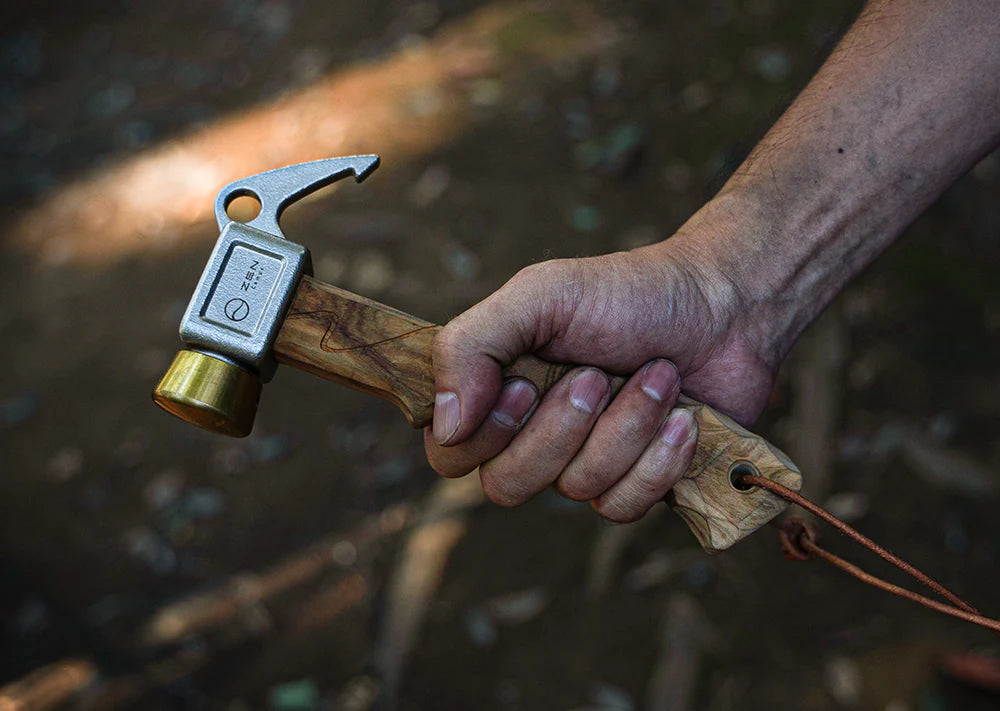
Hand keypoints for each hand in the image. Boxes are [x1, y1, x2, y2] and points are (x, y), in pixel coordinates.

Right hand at [423, 210, 777, 521]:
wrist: (723, 306)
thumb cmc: (626, 294)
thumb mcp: (539, 295)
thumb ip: (471, 345)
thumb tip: (444, 425)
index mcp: (498, 392)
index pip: (450, 453)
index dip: (485, 433)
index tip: (526, 385)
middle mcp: (533, 437)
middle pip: (508, 486)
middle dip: (563, 428)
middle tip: (598, 374)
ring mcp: (586, 466)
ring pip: (577, 490)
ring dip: (626, 427)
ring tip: (659, 374)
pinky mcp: (637, 486)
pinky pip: (624, 507)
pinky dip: (658, 459)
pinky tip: (683, 418)